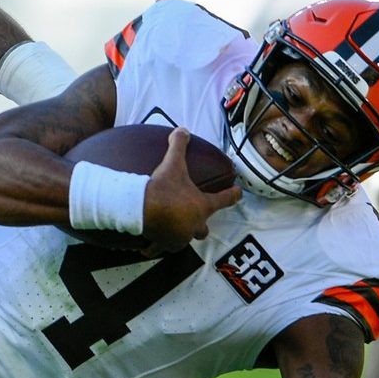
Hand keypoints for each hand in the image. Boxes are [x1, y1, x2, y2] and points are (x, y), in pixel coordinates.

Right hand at [140, 127, 240, 255]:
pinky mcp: (163, 244)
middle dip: (200, 225)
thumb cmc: (163, 188)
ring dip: (180, 235)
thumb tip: (182, 129)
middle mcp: (194, 225)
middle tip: (194, 218)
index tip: (237, 193)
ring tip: (171, 230)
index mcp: (202, 206)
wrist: (141, 209)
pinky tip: (149, 247)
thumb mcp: (172, 164)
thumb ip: (179, 146)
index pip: (224, 200)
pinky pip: (161, 248)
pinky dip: (157, 246)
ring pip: (184, 240)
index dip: (232, 195)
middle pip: (203, 230)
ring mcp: (179, 237)